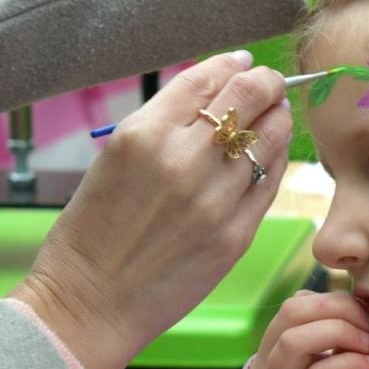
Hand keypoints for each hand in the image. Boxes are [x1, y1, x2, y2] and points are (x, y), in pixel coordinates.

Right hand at [12, 52, 291, 368]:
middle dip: (266, 83)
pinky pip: (272, 182)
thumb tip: (211, 92)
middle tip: (270, 84)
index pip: (205, 80)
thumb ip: (162, 126)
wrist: (89, 304)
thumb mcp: (113, 161)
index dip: (231, 65)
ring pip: (270, 137)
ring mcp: (214, 199)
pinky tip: (275, 153)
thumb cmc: (92, 233)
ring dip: (279, 119)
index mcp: (142, 136)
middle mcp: (182, 161)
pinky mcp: (236, 234)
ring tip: (277, 115)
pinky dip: (278, 160)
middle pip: (247, 98)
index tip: (243, 63)